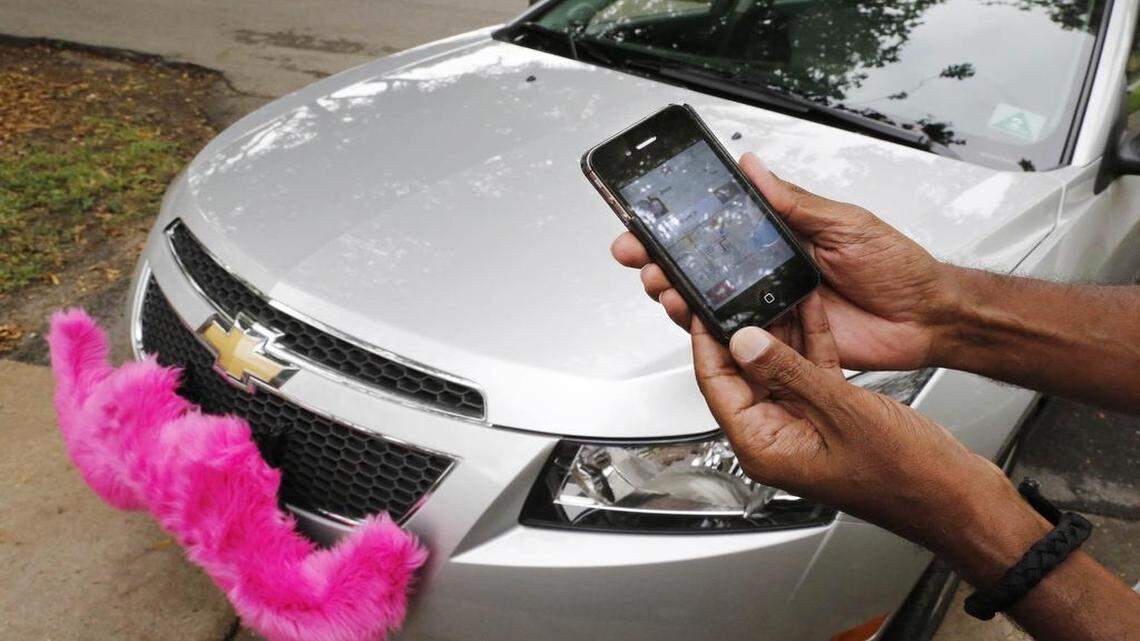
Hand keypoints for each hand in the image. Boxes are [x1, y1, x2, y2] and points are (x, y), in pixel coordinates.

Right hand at [612, 153, 962, 370]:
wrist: (925, 319)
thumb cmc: (897, 267)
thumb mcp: (845, 223)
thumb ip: (795, 203)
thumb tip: (755, 169)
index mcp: (783, 235)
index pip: (721, 226)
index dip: (683, 224)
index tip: (651, 219)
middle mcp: (771, 271)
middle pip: (705, 266)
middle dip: (664, 260)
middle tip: (641, 256)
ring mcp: (773, 306)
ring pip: (712, 302)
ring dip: (680, 293)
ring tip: (663, 286)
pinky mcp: (780, 341)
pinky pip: (738, 337)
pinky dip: (710, 331)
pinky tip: (693, 320)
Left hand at [693, 296, 1048, 584]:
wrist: (958, 497)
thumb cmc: (907, 476)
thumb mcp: (841, 412)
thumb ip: (789, 373)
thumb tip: (744, 342)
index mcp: (765, 447)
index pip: (716, 385)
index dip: (707, 341)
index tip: (701, 304)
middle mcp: (778, 438)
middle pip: (742, 373)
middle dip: (741, 330)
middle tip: (733, 288)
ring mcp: (804, 426)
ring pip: (777, 368)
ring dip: (778, 330)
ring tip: (769, 288)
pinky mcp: (831, 416)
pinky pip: (809, 372)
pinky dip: (810, 342)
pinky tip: (810, 308)